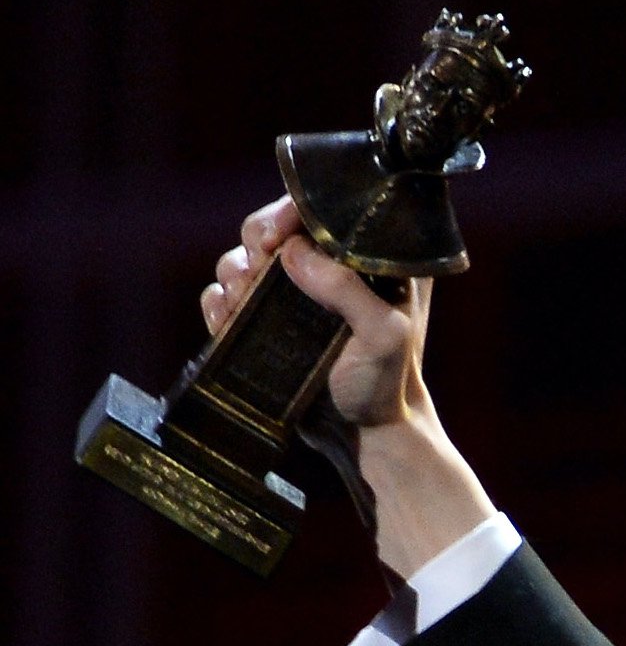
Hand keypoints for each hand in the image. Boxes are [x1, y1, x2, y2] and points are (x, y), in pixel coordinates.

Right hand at [201, 196, 429, 428]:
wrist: (366, 436)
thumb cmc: (386, 384)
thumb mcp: (385, 334)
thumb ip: (347, 289)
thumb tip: (292, 252)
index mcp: (373, 259)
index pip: (324, 209)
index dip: (291, 211)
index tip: (277, 237)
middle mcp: (333, 268)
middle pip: (275, 227)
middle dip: (257, 242)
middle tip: (256, 271)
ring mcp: (297, 295)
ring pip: (245, 259)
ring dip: (234, 273)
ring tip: (242, 300)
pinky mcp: (269, 321)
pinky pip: (227, 296)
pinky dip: (219, 303)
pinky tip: (227, 319)